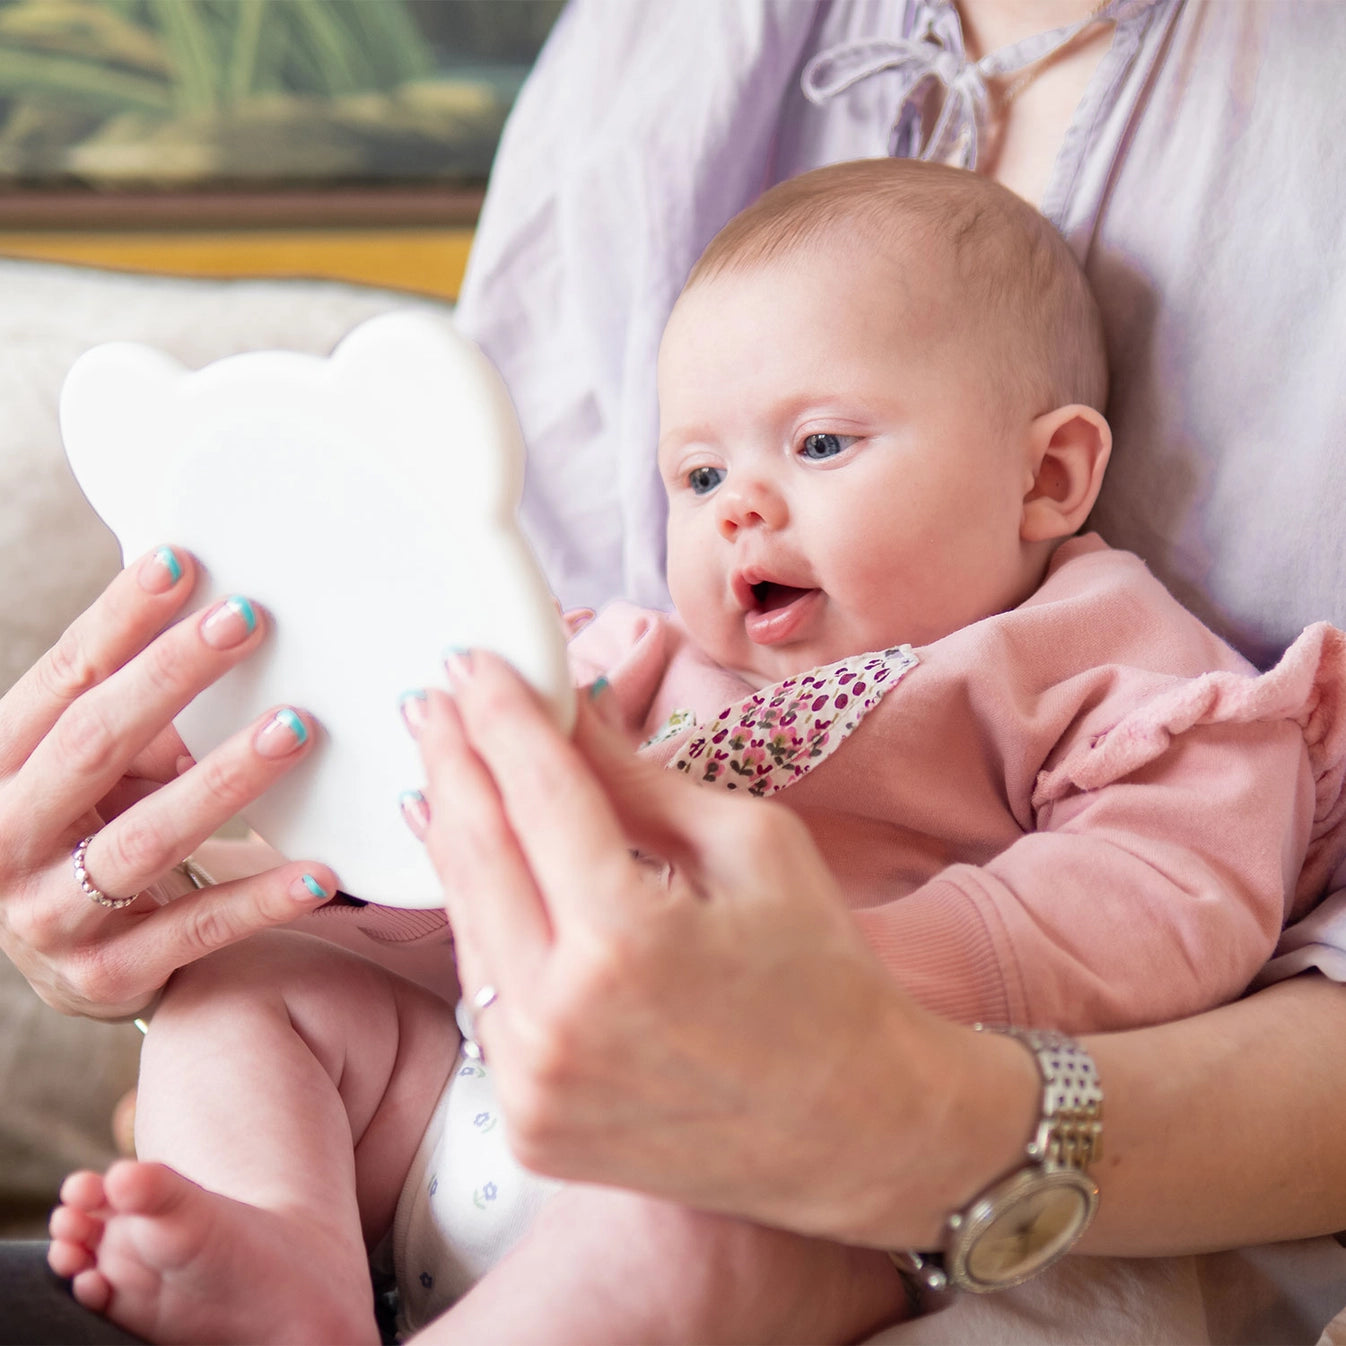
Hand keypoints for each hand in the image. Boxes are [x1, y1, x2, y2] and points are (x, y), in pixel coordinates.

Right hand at [0, 547, 337, 1019]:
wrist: (65, 956)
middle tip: (248, 620)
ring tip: (296, 729)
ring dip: (226, 779)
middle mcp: (5, 839)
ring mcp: (52, 915)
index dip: (119, 619)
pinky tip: (322, 869)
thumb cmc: (90, 826)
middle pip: (93, 745)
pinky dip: (262, 897)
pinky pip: (197, 928)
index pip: (62, 680)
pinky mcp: (109, 975)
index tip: (182, 562)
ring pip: (147, 838)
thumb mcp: (95, 766)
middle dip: (172, 677)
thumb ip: (137, 709)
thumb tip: (217, 615)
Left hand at [407, 651, 1036, 1247]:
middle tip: (437, 698)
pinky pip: (482, 996)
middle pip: (476, 853)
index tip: (471, 661)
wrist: (856, 1126)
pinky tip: (475, 868)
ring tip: (444, 767)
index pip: (538, 793)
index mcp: (628, 942)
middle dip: (452, 759)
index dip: (499, 715)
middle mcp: (560, 1021)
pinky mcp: (527, 1124)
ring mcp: (533, 1085)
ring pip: (465, 924)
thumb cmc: (822, 976)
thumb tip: (567, 709)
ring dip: (452, 835)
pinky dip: (477, 920)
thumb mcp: (750, 848)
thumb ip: (640, 780)